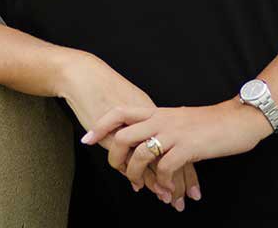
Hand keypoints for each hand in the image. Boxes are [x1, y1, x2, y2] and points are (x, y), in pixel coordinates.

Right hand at [56, 52, 201, 209]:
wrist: (84, 76)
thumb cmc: (103, 87)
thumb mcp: (129, 102)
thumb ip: (141, 119)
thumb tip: (150, 135)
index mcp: (153, 113)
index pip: (179, 144)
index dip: (187, 167)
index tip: (193, 187)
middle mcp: (148, 122)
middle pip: (171, 154)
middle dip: (180, 180)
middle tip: (185, 200)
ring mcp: (133, 129)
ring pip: (154, 161)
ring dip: (160, 183)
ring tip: (167, 200)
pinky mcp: (116, 135)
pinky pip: (133, 161)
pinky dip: (140, 176)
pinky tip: (142, 187)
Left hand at [80, 99, 271, 202]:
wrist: (239, 118)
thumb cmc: (211, 122)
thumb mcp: (179, 120)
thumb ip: (162, 127)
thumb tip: (147, 143)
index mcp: (157, 112)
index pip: (120, 113)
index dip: (101, 126)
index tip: (87, 140)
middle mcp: (161, 119)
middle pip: (123, 136)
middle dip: (115, 159)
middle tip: (119, 173)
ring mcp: (174, 133)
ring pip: (140, 154)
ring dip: (138, 176)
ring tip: (143, 188)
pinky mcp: (188, 147)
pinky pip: (164, 167)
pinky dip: (163, 182)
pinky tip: (167, 190)